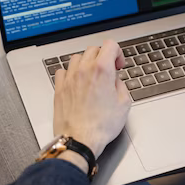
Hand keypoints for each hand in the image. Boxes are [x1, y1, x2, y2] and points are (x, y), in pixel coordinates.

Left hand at [54, 40, 130, 157]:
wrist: (80, 140)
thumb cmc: (101, 125)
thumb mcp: (124, 104)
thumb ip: (121, 85)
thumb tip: (115, 81)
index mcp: (102, 70)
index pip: (110, 45)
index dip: (118, 53)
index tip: (118, 65)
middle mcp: (84, 70)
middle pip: (93, 49)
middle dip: (103, 57)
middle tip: (109, 70)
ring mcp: (70, 78)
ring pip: (77, 58)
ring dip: (86, 63)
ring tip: (92, 76)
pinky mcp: (59, 89)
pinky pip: (62, 71)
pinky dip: (71, 72)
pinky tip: (77, 82)